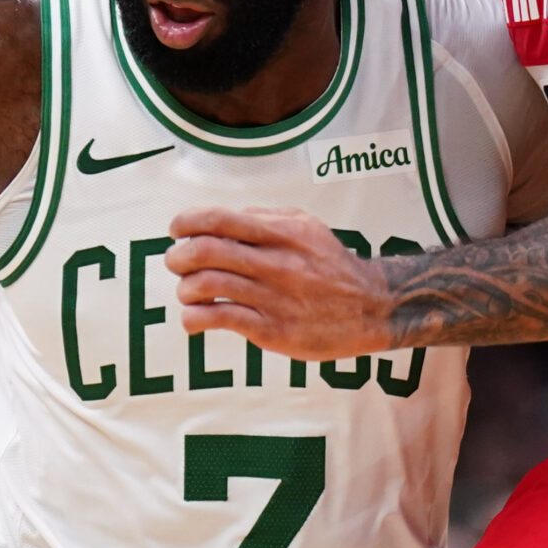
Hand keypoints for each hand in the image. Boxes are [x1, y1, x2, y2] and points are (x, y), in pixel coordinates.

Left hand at [166, 206, 394, 358]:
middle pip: (205, 251)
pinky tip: (195, 318)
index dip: (186, 222)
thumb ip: (265, 217)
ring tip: (189, 293)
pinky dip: (194, 318)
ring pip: (207, 286)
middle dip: (178, 256)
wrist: (371, 307)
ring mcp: (274, 297)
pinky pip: (220, 320)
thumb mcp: (307, 226)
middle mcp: (276, 262)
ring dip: (184, 288)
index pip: (219, 219)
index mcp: (281, 233)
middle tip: (176, 263)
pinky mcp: (273, 330)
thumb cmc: (331, 265)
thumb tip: (222, 219)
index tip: (176, 231)